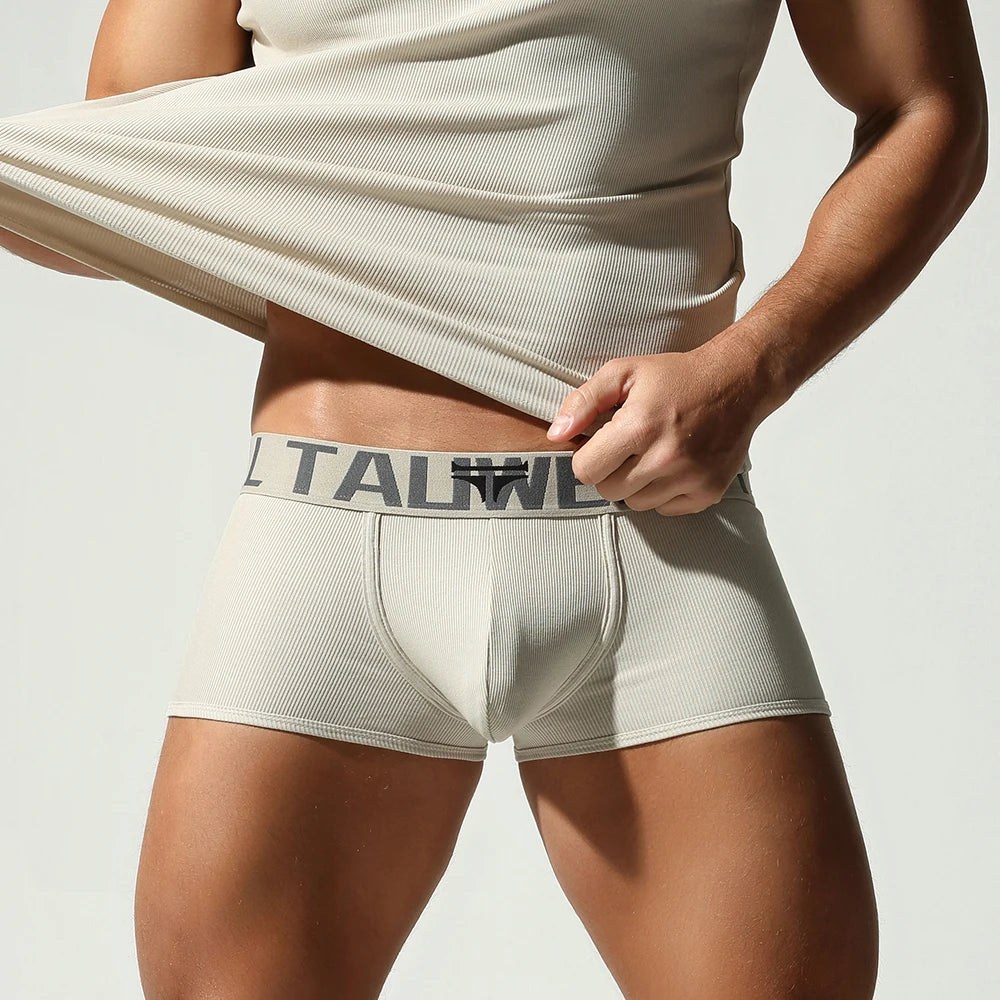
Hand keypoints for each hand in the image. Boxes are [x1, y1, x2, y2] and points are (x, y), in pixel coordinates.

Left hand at [545, 340, 770, 515]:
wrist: (738, 382)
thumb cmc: (676, 377)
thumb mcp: (624, 373)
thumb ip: (583, 401)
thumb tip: (555, 435)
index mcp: (639, 426)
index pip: (586, 471)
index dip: (588, 457)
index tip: (602, 444)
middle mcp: (665, 457)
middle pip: (608, 491)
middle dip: (611, 471)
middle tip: (629, 448)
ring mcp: (690, 478)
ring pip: (636, 504)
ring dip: (637, 484)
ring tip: (653, 454)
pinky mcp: (708, 492)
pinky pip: (666, 510)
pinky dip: (664, 493)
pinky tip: (674, 466)